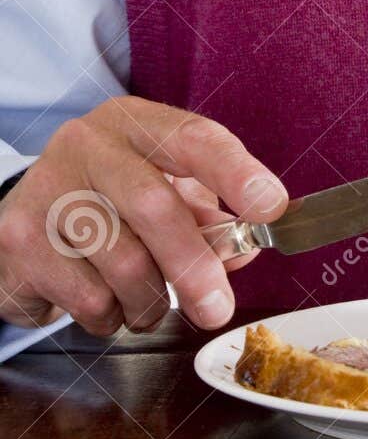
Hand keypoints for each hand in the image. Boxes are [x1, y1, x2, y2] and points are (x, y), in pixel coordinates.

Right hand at [0, 98, 287, 335]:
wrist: (23, 217)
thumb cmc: (108, 203)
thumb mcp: (162, 192)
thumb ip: (207, 218)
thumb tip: (244, 251)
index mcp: (135, 123)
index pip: (194, 138)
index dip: (236, 173)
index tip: (272, 207)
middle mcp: (88, 144)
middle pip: (154, 205)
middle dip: (194, 265)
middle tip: (217, 308)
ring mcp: (48, 188)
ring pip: (122, 264)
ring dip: (149, 302)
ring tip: (146, 301)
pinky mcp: (20, 239)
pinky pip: (88, 297)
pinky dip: (110, 316)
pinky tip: (102, 298)